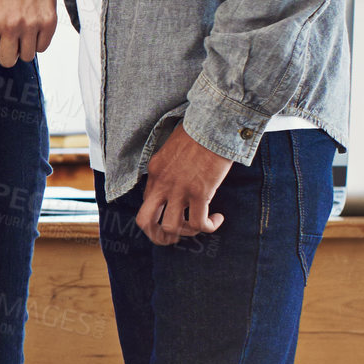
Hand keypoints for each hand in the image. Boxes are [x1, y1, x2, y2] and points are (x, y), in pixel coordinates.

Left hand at [0, 0, 60, 66]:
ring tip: (24, 33)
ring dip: (25, 48)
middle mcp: (11, 26)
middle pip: (8, 61)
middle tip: (11, 42)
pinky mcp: (49, 24)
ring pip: (27, 57)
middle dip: (8, 54)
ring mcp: (31, 26)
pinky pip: (43, 47)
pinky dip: (39, 41)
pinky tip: (35, 29)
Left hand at [135, 124, 233, 244]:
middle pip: (146, 221)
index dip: (162, 212)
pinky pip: (199, 223)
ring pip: (173, 227)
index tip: (178, 210)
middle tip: (174, 238)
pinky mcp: (199, 192)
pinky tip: (218, 218)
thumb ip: (169, 168)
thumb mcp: (172, 150)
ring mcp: (179, 189)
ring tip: (200, 225)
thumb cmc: (196, 134)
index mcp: (154, 172)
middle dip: (158, 236)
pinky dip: (210, 227)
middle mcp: (162, 183)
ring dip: (187, 232)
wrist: (211, 124)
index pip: (147, 202)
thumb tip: (176, 182)